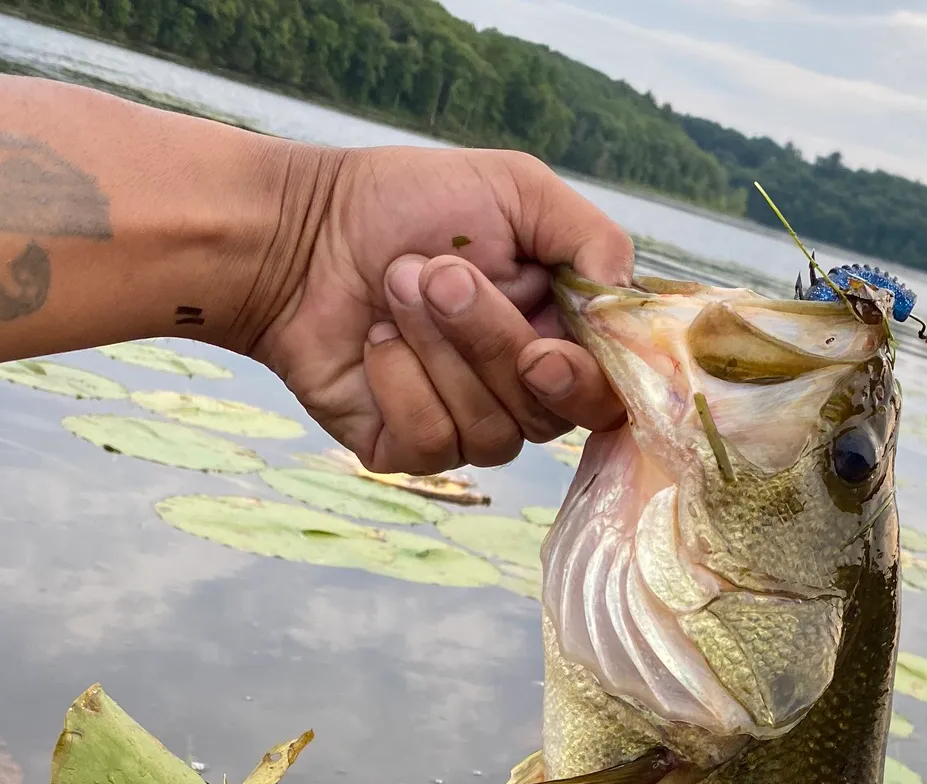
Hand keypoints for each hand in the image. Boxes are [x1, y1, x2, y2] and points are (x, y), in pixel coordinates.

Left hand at [252, 147, 632, 474]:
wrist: (301, 231)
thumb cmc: (409, 204)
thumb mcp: (518, 190)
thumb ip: (594, 239)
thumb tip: (626, 308)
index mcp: (562, 336)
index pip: (607, 394)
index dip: (584, 385)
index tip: (544, 354)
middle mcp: (524, 392)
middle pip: (549, 415)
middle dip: (491, 343)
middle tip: (439, 277)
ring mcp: (469, 427)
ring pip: (492, 433)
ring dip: (437, 352)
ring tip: (395, 287)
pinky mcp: (410, 450)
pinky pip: (431, 443)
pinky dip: (398, 381)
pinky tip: (372, 341)